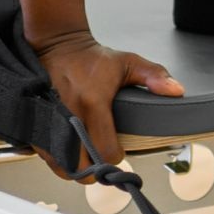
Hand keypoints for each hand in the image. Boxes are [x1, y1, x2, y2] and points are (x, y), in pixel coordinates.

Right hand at [33, 30, 183, 178]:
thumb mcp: (127, 62)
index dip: (116, 156)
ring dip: (77, 167)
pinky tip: (70, 149)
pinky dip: (60, 160)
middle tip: (102, 157)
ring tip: (87, 156)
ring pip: (63, 167)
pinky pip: (48, 158)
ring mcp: (50, 121)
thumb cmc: (91, 58)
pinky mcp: (36, 125)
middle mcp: (70, 114)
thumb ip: (154, 75)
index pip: (107, 151)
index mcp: (93, 102)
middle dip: (96, 168)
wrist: (56, 45)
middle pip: (83, 167)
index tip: (118, 149)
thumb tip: (176, 91)